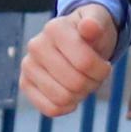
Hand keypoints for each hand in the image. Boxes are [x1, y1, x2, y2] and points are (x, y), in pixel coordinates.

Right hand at [19, 2, 117, 118]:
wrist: (77, 40)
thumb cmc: (91, 34)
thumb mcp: (99, 22)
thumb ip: (96, 23)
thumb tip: (89, 26)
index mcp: (54, 28)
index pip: (85, 63)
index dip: (102, 70)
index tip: (105, 65)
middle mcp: (36, 46)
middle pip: (75, 83)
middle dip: (92, 84)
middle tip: (94, 76)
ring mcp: (28, 66)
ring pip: (62, 98)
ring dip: (80, 96)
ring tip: (83, 82)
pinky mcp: (25, 84)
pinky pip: (50, 109)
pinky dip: (66, 107)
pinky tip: (71, 96)